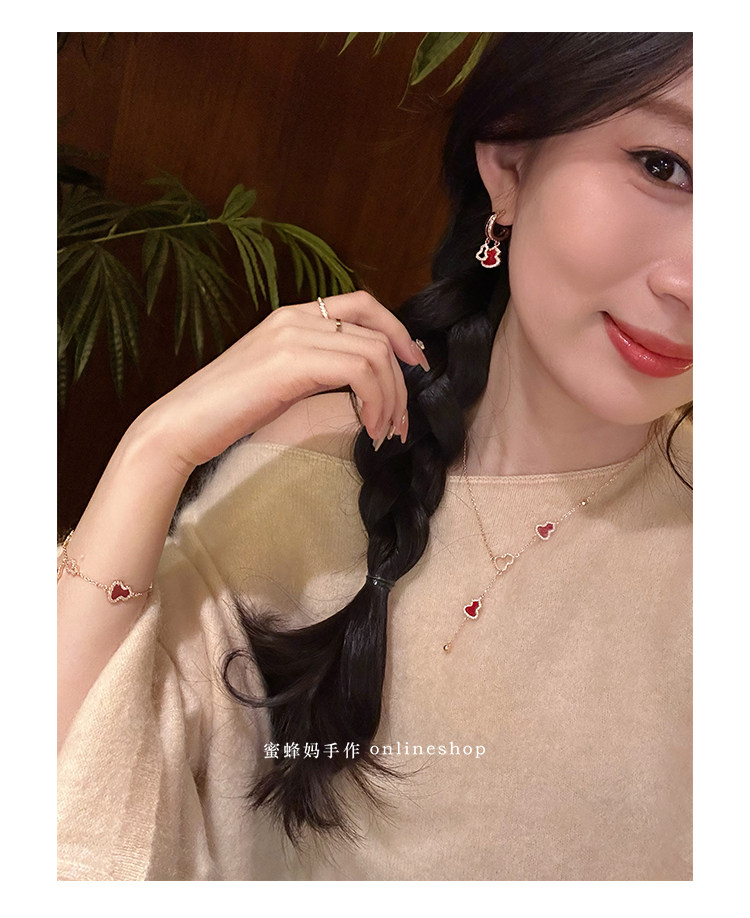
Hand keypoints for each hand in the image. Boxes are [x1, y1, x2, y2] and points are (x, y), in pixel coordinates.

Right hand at [133, 291, 429, 476]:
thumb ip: (318, 368)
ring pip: (375, 352)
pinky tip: (368, 427)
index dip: (399, 334)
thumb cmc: (229, 411)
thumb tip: (365, 383)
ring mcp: (292, 335)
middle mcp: (295, 316)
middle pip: (377, 329)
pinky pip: (360, 369)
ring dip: (392, 397)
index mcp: (293, 316)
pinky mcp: (291, 360)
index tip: (414, 370)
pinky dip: (376, 400)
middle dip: (402, 378)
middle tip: (402, 420)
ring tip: (384, 432)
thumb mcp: (282, 380)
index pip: (364, 305)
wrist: (183, 424)